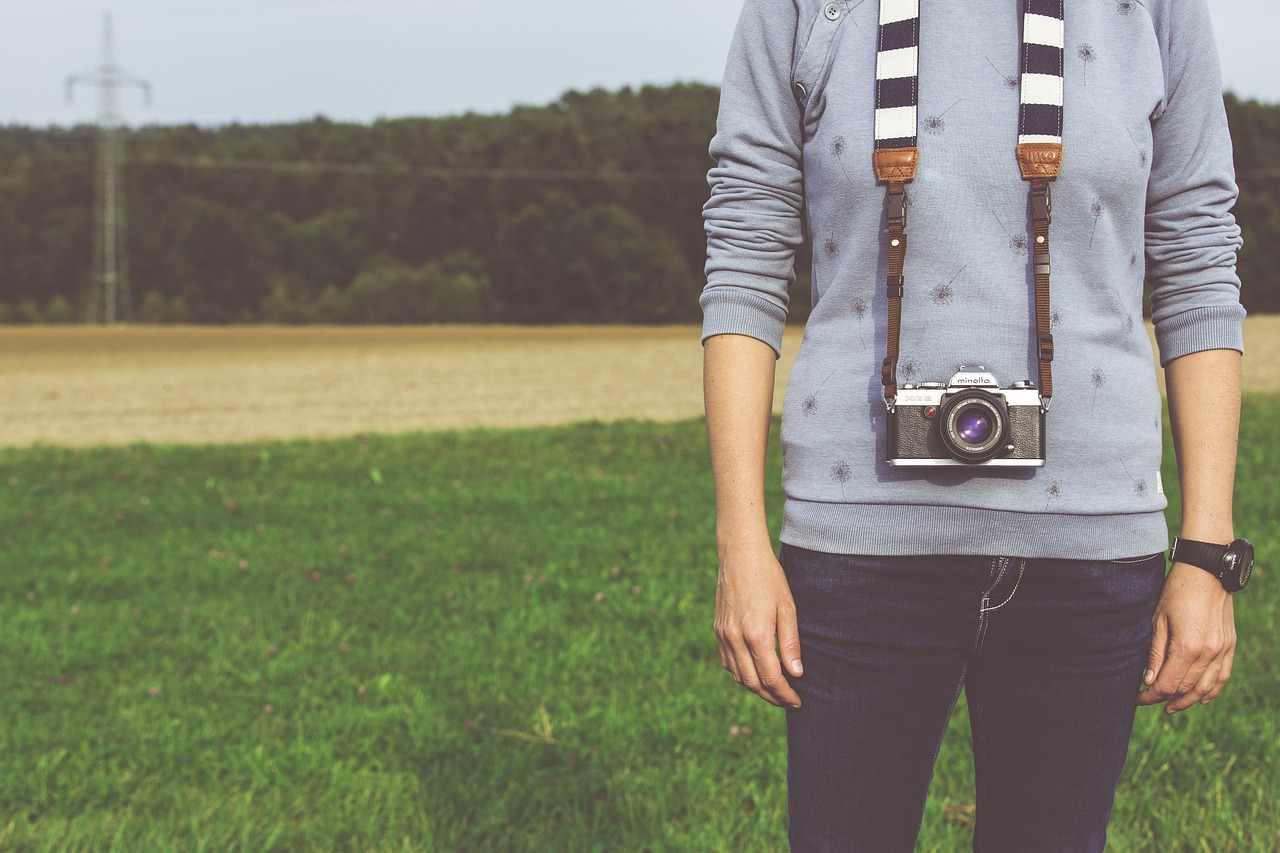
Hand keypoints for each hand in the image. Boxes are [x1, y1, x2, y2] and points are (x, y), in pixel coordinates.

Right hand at [714, 542, 803, 708]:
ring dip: (756, 688)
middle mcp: (735, 639)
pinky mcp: (717, 631)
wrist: (740, 556)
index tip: (797, 701)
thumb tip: (795, 674)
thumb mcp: (788, 608)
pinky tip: (754, 673)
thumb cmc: (769, 578)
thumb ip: (790, 643)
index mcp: (756, 634)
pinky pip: (727, 663)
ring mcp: (723, 636)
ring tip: (774, 690)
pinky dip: (741, 674)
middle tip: (789, 701)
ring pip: (738, 676)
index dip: (785, 694)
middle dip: (772, 697)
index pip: (771, 678)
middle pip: (753, 683)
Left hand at [1136, 562, 1236, 713]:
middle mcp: (1209, 652)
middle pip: (1187, 688)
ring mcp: (1223, 650)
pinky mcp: (1230, 645)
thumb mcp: (1158, 620)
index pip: (1168, 684)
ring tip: (1172, 705)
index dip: (1151, 695)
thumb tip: (1149, 681)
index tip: (1138, 698)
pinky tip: (1201, 698)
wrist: (1206, 571)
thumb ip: (1155, 653)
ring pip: (1207, 687)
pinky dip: (1212, 690)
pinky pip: (1223, 676)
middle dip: (1167, 698)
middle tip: (1151, 701)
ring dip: (1189, 700)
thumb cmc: (1176, 591)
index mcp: (1188, 646)